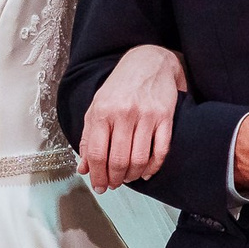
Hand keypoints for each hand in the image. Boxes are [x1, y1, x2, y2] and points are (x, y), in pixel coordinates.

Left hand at [80, 44, 187, 191]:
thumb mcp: (97, 106)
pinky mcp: (165, 117)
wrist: (149, 62)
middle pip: (118, 160)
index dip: (97, 175)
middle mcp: (124, 113)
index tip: (99, 185)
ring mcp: (146, 115)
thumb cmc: (121, 86)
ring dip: (132, 175)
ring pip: (139, 159)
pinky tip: (146, 171)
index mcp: (102, 111)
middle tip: (113, 184)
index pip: (97, 153)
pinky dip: (153, 167)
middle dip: (114, 179)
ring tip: (128, 177)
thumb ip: (88, 138)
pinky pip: (161, 150)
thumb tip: (84, 168)